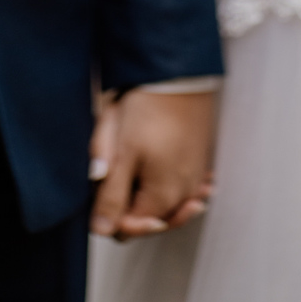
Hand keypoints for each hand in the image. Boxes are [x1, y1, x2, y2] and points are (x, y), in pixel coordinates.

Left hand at [90, 90, 214, 240]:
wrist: (177, 72)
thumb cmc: (150, 108)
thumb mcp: (122, 152)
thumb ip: (111, 195)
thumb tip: (100, 228)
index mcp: (163, 197)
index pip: (130, 229)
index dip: (110, 215)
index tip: (102, 193)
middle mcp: (185, 193)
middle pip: (149, 218)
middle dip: (128, 204)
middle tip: (114, 176)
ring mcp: (195, 177)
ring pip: (167, 203)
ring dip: (149, 196)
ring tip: (133, 174)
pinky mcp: (199, 160)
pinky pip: (184, 186)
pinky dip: (172, 184)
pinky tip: (162, 172)